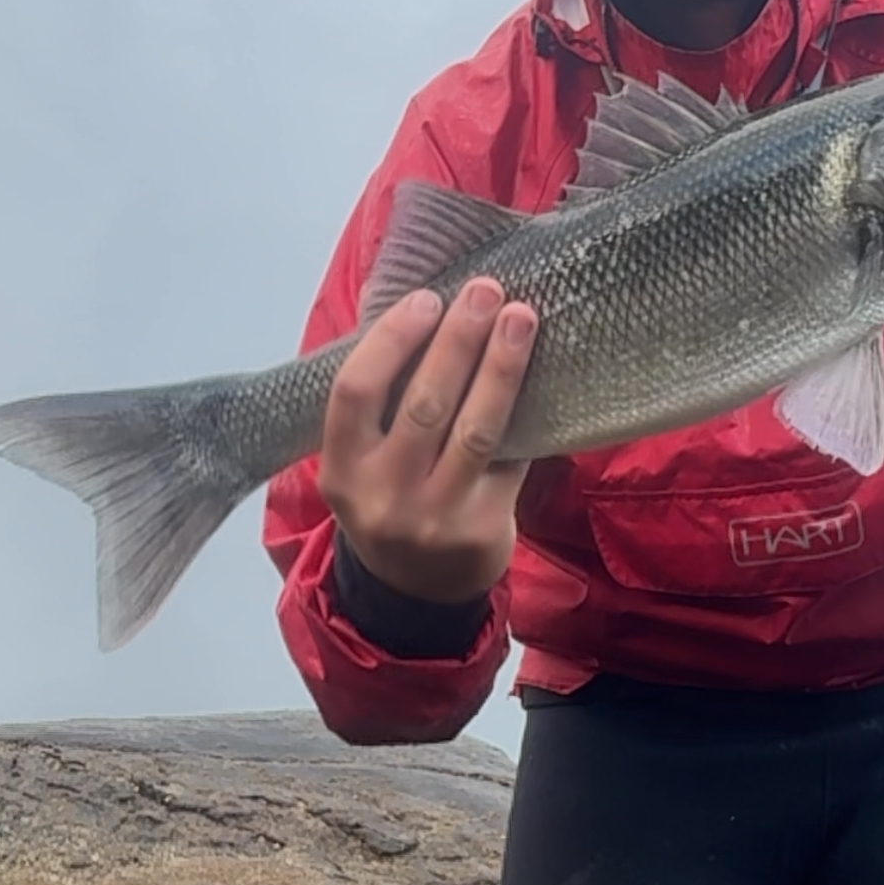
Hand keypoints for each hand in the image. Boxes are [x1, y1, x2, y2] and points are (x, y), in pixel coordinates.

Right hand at [319, 278, 537, 602]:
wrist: (414, 593)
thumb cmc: (389, 499)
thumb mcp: (361, 462)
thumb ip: (380, 405)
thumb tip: (428, 310)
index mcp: (342, 470)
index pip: (356, 392)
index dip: (392, 340)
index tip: (428, 299)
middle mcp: (383, 496)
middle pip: (424, 404)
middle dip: (459, 340)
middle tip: (486, 291)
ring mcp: (434, 518)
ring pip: (476, 430)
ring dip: (501, 367)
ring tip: (521, 318)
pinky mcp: (483, 530)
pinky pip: (510, 460)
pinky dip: (526, 416)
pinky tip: (542, 376)